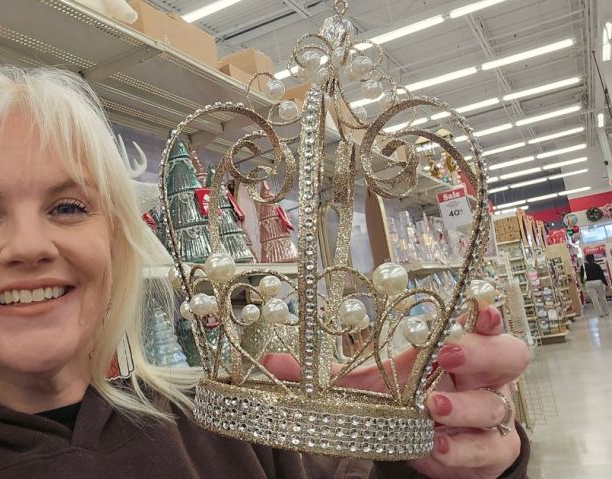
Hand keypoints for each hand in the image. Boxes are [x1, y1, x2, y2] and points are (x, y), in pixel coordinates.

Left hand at [261, 307, 529, 477]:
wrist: (441, 448)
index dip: (487, 314)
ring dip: (466, 408)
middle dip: (483, 353)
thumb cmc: (409, 402)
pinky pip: (488, 451)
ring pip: (497, 408)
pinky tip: (436, 448)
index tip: (476, 309)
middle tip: (448, 356)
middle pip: (510, 357)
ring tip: (433, 411)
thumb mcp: (369, 385)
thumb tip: (273, 363)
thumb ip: (328, 375)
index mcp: (460, 348)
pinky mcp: (491, 452)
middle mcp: (485, 379)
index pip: (485, 322)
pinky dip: (462, 450)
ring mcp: (493, 417)